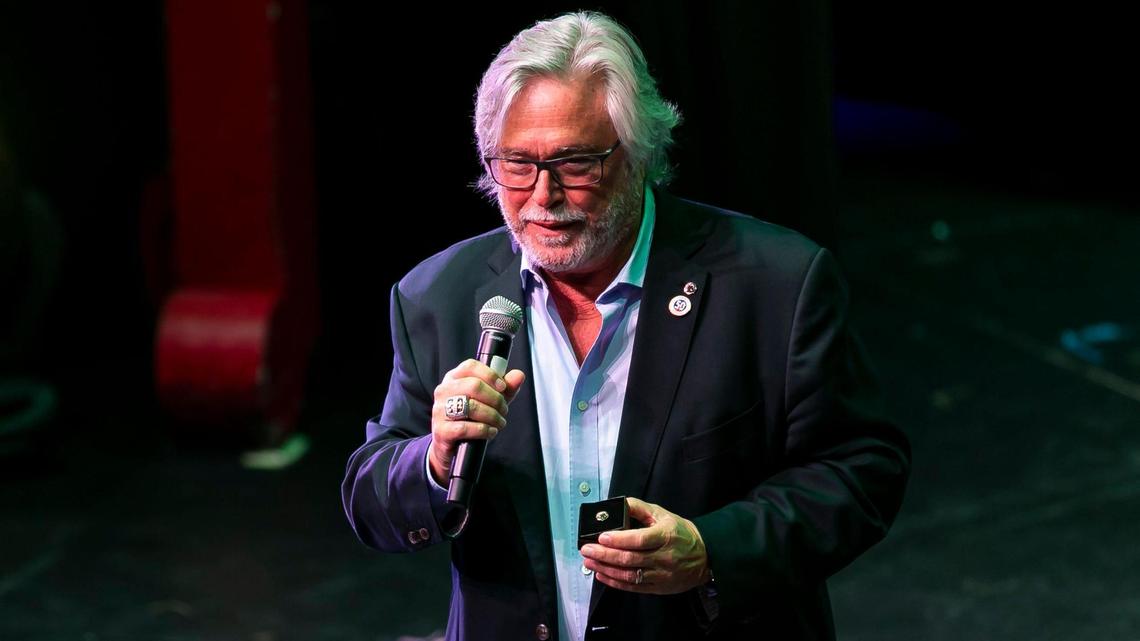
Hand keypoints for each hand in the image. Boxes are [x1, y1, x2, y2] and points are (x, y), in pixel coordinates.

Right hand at [428, 359, 524, 484]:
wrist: (451, 445)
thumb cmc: (470, 417)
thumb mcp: (490, 400)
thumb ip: (505, 388)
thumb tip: (519, 375)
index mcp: (454, 378)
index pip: (470, 366)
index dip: (490, 375)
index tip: (503, 387)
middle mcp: (443, 391)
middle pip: (474, 385)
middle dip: (496, 399)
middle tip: (504, 409)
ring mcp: (439, 410)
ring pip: (471, 407)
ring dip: (492, 416)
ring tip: (500, 422)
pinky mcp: (441, 430)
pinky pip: (465, 428)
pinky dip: (483, 430)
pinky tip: (491, 432)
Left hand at [580, 497, 710, 594]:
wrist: (705, 556)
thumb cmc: (681, 533)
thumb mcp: (663, 514)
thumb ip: (640, 508)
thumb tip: (620, 503)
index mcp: (665, 536)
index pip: (639, 539)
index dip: (618, 539)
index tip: (601, 536)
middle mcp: (664, 557)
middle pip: (630, 558)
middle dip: (605, 554)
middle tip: (587, 550)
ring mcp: (661, 574)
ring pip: (629, 575)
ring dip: (606, 569)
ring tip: (590, 562)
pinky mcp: (658, 587)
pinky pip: (633, 587)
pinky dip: (615, 582)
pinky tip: (602, 575)